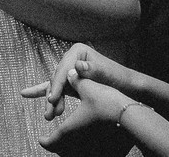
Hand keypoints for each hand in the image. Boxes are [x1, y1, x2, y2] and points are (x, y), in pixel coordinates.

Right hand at [20, 42, 136, 120]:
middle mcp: (71, 59)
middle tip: (49, 113)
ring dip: (52, 101)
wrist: (128, 86)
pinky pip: (60, 89)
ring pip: (57, 86)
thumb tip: (78, 66)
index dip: (57, 86)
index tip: (52, 99)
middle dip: (52, 96)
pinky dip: (54, 98)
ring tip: (49, 116)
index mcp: (78, 52)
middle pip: (58, 78)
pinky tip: (40, 102)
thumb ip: (92, 69)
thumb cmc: (119, 77)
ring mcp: (71, 70)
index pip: (63, 70)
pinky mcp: (73, 81)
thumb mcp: (107, 73)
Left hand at [35, 75, 132, 153]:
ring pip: (75, 153)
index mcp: (70, 128)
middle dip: (56, 145)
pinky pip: (90, 152)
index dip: (45, 141)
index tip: (41, 140)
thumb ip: (76, 80)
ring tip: (67, 142)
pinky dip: (84, 149)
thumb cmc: (108, 102)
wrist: (133, 118)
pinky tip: (88, 143)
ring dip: (69, 148)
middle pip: (63, 151)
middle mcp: (79, 141)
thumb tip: (69, 73)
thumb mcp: (88, 88)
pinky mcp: (107, 150)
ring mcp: (93, 148)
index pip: (52, 141)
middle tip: (50, 142)